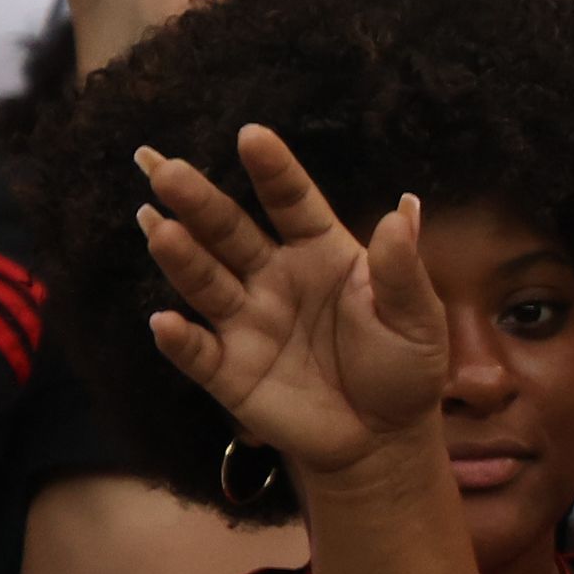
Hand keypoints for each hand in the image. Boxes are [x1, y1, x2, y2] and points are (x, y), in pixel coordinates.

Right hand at [132, 128, 445, 481]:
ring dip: (180, 256)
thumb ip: (401, 269)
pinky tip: (165, 321)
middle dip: (200, 203)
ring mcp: (246, 322)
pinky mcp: (228, 371)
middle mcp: (274, 277)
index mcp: (321, 252)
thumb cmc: (403, 366)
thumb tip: (404, 209)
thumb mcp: (416, 318)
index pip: (291, 202)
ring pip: (205, 281)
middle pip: (231, 232)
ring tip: (158, 227)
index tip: (251, 135)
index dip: (273, 170)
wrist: (384, 438)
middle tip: (167, 169)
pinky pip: (197, 351)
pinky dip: (179, 339)